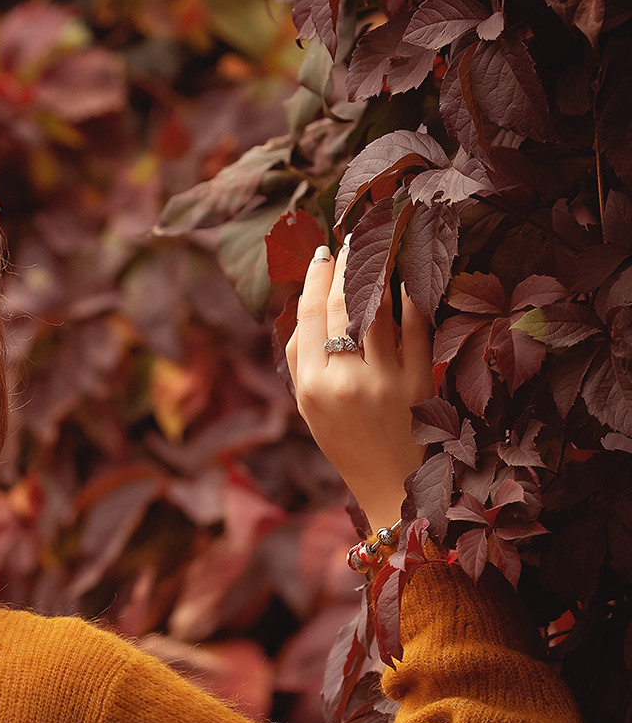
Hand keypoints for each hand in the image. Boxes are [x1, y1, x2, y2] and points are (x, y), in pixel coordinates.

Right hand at [284, 242, 434, 536]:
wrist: (392, 485)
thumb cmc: (346, 440)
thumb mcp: (309, 406)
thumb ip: (301, 357)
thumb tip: (308, 297)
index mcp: (312, 388)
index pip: (310, 317)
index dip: (316, 278)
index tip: (323, 253)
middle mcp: (346, 382)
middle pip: (342, 306)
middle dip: (347, 264)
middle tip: (353, 237)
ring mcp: (385, 381)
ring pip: (379, 309)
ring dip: (379, 270)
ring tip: (381, 245)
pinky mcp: (421, 383)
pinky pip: (417, 326)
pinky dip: (412, 298)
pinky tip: (410, 279)